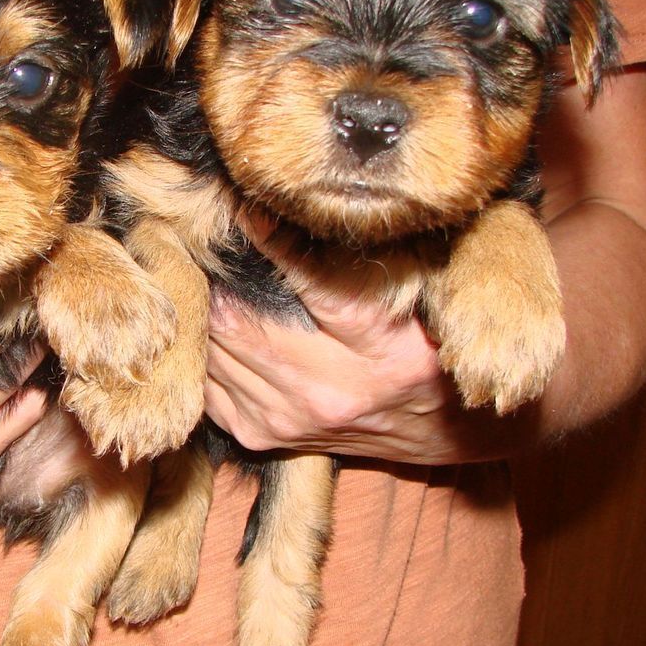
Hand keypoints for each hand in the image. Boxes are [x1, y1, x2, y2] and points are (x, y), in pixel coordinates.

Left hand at [203, 239, 521, 465]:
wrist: (443, 429)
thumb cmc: (429, 347)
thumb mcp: (420, 295)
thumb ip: (368, 258)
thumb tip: (304, 209)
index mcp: (382, 349)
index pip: (316, 288)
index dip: (273, 248)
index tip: (248, 211)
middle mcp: (333, 389)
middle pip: (241, 323)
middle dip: (216, 278)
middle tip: (203, 240)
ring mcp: (292, 418)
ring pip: (215, 352)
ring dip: (204, 311)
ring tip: (202, 276)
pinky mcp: (264, 436)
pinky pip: (209, 384)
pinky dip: (205, 350)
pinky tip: (212, 325)